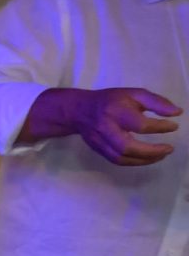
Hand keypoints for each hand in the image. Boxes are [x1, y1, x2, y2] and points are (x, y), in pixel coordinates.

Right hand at [38, 86, 180, 165]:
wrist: (79, 110)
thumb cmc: (110, 100)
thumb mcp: (134, 94)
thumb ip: (156, 102)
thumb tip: (177, 113)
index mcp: (116, 111)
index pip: (140, 124)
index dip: (160, 127)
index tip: (173, 126)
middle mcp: (106, 128)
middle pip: (127, 147)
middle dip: (151, 151)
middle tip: (169, 149)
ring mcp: (100, 141)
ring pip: (121, 158)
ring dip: (144, 160)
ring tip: (161, 155)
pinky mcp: (98, 150)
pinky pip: (117, 161)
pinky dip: (134, 162)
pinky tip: (146, 158)